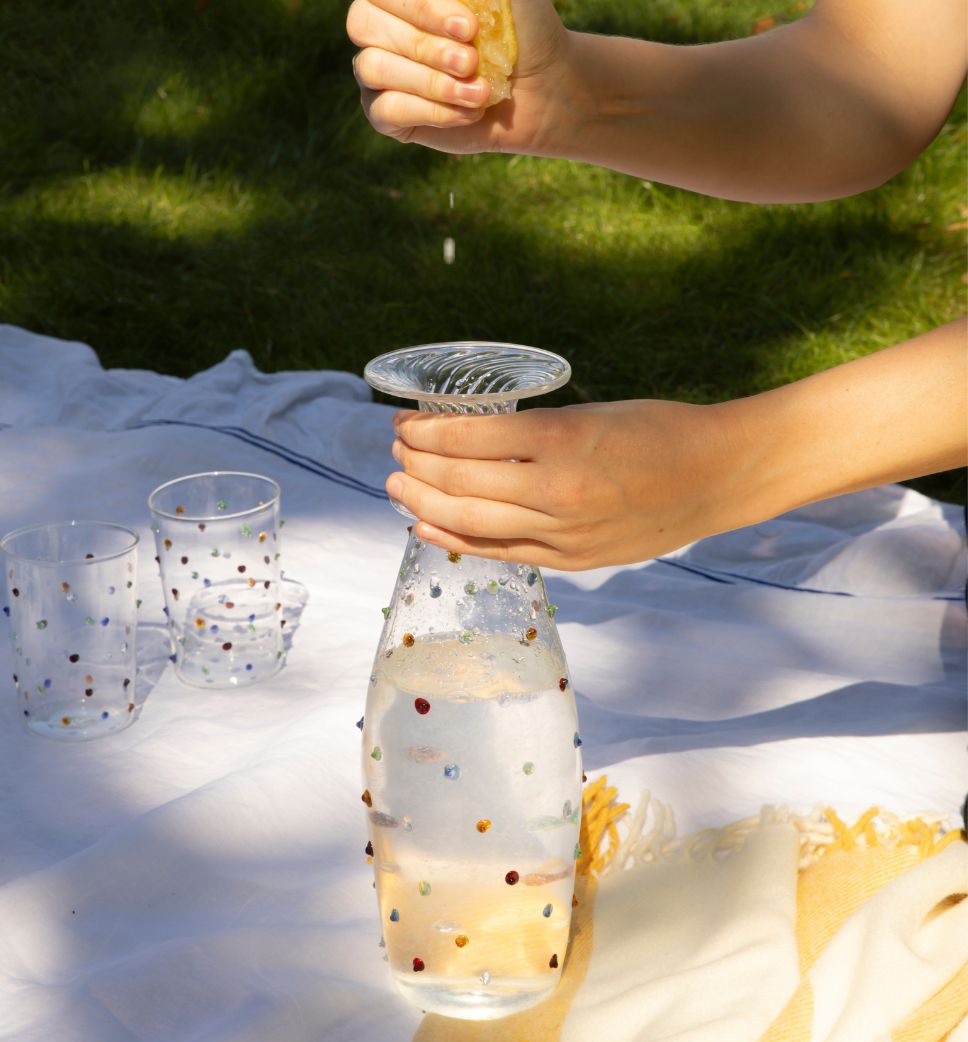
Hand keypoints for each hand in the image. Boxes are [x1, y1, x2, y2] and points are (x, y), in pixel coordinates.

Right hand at [346, 0, 569, 153]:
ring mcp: (377, 71)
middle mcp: (379, 26)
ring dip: (431, 83)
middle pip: (366, 26)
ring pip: (374, 67)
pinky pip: (385, 109)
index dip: (422, 9)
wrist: (539, 88)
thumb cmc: (521, 30)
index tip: (469, 27)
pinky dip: (431, 112)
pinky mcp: (386, 115)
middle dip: (426, 47)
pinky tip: (466, 113)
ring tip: (478, 93)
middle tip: (471, 62)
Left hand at [388, 401, 742, 569]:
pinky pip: (499, 553)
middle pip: (460, 482)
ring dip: (423, 502)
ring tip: (397, 486)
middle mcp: (557, 489)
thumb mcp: (590, 413)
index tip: (403, 421)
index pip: (469, 436)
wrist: (716, 478)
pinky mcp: (572, 559)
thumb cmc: (656, 431)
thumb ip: (531, 434)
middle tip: (393, 452)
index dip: (425, 431)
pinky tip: (424, 527)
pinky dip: (455, 540)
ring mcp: (564, 532)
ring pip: (471, 520)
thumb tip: (466, 440)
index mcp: (563, 438)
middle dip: (415, 467)